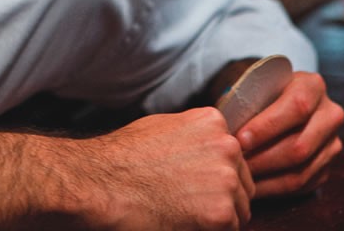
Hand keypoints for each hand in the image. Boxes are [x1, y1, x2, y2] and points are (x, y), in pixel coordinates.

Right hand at [84, 107, 254, 229]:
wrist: (102, 182)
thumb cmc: (123, 157)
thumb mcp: (163, 127)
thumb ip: (194, 136)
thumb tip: (204, 150)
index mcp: (213, 123)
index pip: (233, 156)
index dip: (216, 175)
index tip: (196, 184)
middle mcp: (227, 147)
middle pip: (242, 183)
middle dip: (222, 197)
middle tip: (188, 203)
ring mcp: (226, 179)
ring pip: (238, 209)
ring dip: (216, 216)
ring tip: (182, 212)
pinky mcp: (221, 212)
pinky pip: (228, 229)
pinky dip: (207, 230)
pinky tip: (181, 222)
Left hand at [230, 71, 343, 197]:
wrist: (274, 100)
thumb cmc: (258, 92)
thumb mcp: (255, 85)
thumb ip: (246, 100)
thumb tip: (225, 129)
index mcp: (312, 86)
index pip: (297, 107)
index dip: (268, 126)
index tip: (240, 139)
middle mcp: (330, 114)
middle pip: (300, 145)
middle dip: (263, 158)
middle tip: (236, 163)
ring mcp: (332, 142)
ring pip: (301, 170)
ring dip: (267, 177)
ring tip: (241, 177)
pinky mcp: (327, 166)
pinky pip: (302, 185)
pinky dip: (274, 188)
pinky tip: (252, 186)